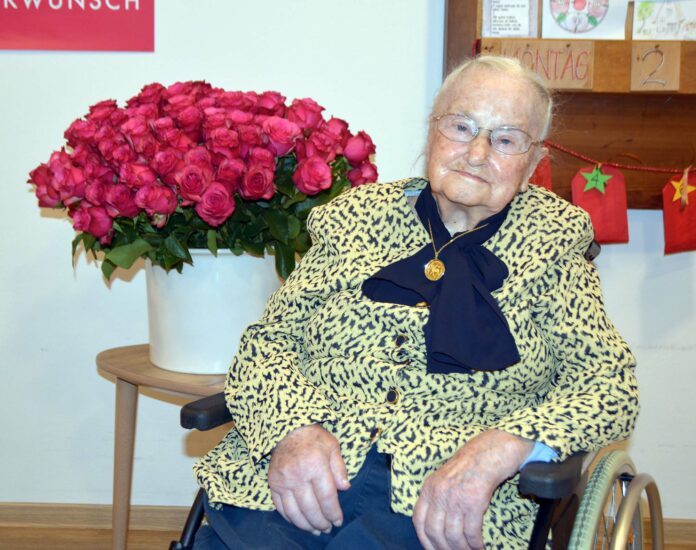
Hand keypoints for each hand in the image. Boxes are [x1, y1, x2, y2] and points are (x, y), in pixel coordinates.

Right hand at [268, 424, 349, 535]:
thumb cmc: (313, 437)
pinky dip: (291, 518)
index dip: (333, 512)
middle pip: (311, 508)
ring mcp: (283, 481)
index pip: (326, 497)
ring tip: (315, 530)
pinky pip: (281, 507)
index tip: (338, 521)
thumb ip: (339, 467)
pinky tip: (299, 522)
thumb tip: (345, 488)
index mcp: (315, 465)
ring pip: (295, 512)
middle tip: (327, 528)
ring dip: (306, 525)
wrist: (287, 429)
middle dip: (321, 522)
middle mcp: (298, 475)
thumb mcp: (332, 446)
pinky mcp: (273, 483)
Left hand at [412, 429, 533, 549]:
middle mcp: (439, 494)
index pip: (418, 521)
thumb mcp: (443, 478)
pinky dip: (475, 544)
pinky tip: (479, 548)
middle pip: (435, 532)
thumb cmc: (468, 467)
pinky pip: (471, 532)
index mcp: (429, 488)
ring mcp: (455, 498)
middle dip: (444, 549)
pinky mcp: (473, 502)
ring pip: (453, 535)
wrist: (488, 453)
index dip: (424, 540)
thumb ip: (436, 498)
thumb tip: (435, 526)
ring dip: (461, 549)